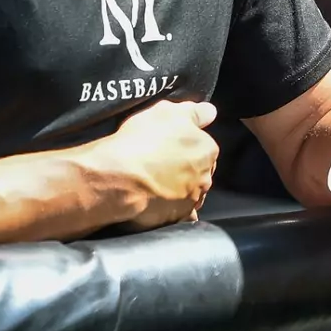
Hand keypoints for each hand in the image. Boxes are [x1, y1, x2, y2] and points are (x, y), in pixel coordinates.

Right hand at [99, 99, 219, 229]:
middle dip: (186, 167)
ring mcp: (192, 199)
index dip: (186, 145)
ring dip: (181, 188)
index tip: (170, 145)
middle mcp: (206, 176)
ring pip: (192, 192)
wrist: (119, 179)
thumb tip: (210, 112)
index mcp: (207, 150)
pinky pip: (182, 214)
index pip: (204, 146)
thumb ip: (194, 112)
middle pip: (200, 170)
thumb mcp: (167, 112)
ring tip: (157, 183)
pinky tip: (163, 204)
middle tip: (162, 163)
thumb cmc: (142, 142)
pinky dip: (176, 210)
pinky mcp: (177, 218)